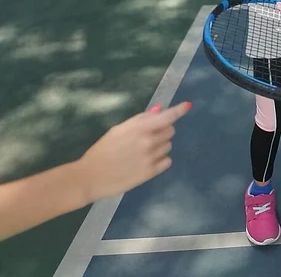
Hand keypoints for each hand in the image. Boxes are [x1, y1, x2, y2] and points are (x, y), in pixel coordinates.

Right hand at [76, 102, 191, 202]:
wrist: (90, 176)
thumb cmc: (102, 150)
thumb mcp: (119, 130)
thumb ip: (141, 120)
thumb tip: (160, 110)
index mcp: (139, 128)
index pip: (167, 117)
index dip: (179, 110)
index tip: (188, 106)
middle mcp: (149, 141)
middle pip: (170, 131)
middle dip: (162, 131)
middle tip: (146, 137)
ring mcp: (151, 157)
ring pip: (168, 146)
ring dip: (159, 146)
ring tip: (140, 153)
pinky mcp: (151, 172)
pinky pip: (167, 161)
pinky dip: (160, 160)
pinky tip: (145, 162)